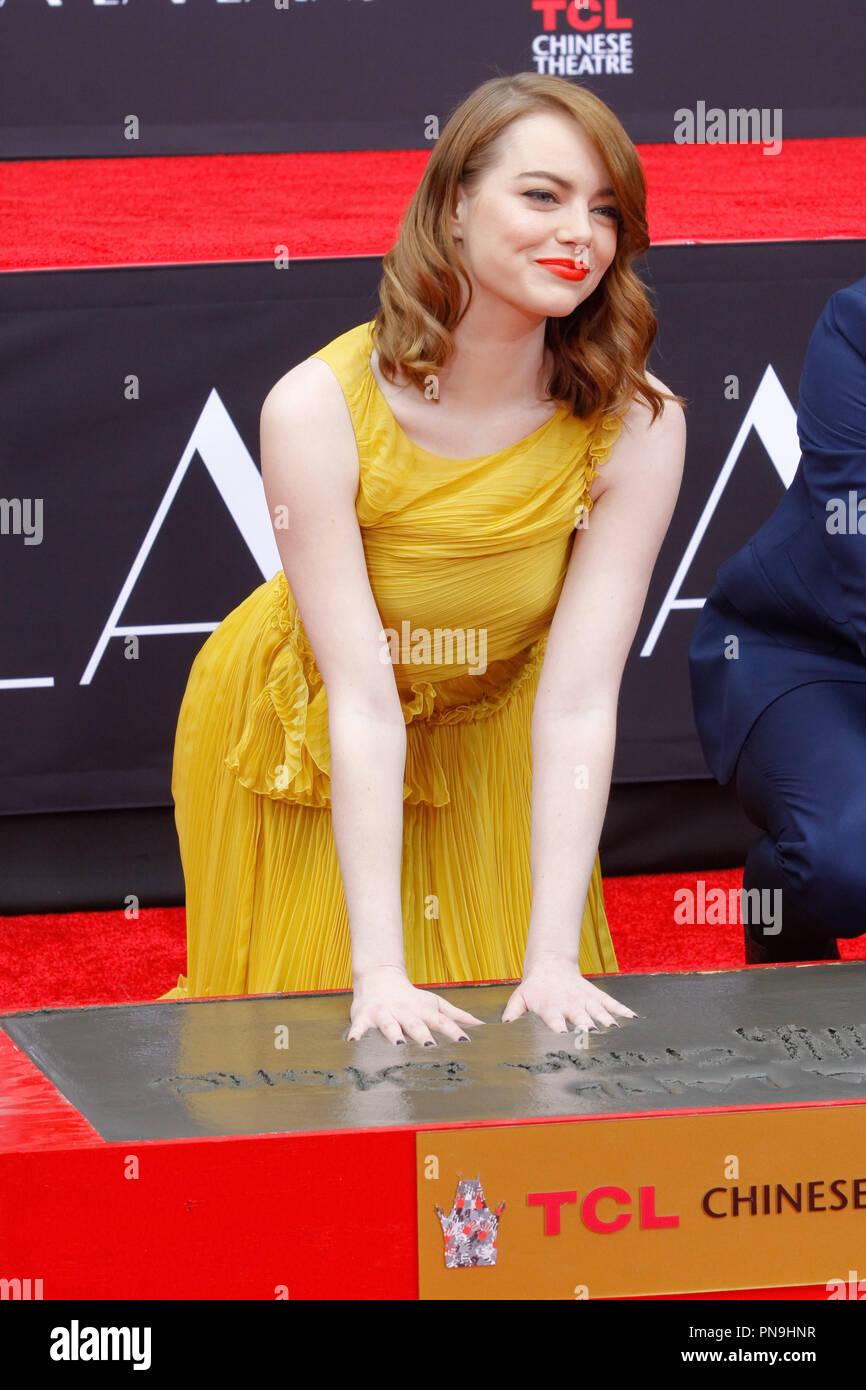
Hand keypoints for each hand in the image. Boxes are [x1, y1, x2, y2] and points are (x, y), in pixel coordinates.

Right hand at [347, 965, 484, 1044]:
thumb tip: (481, 1026)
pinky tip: (353, 1043)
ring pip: (390, 1026)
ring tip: (398, 1045)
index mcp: (423, 1011)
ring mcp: (384, 1014)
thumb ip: (456, 1016)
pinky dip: (356, 1034)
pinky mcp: (364, 1017)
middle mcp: (404, 1012)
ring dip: (394, 1035)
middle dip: (423, 1036)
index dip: (453, 1031)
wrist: (378, 977)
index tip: (465, 1043)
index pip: (441, 1021)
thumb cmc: (410, 997)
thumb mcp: (434, 1004)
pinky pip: (359, 1027)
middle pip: (415, 1025)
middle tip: (431, 1048)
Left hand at [501, 958, 636, 1033]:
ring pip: (599, 1011)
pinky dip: (623, 1010)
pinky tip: (634, 1019)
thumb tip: (503, 1026)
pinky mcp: (596, 995)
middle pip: (581, 1017)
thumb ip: (512, 1013)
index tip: (565, 1036)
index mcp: (551, 1007)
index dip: (560, 1028)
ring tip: (617, 1031)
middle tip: (595, 1037)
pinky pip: (612, 1003)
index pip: (555, 1020)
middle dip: (587, 1028)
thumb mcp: (520, 998)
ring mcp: (585, 999)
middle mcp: (570, 1004)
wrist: (550, 964)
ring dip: (608, 1020)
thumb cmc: (535, 988)